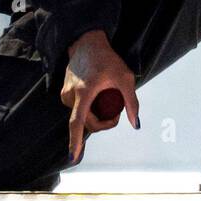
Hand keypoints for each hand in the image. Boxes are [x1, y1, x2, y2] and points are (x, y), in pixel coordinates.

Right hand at [60, 30, 139, 163]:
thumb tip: (135, 124)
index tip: (73, 157)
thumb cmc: (107, 59)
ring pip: (82, 116)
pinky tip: (98, 97)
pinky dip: (89, 109)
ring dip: (96, 116)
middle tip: (117, 114)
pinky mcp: (65, 93)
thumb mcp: (125, 77)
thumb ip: (131, 101)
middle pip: (86, 122)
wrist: (86, 43)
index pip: (77, 123)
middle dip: (103, 123)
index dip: (75, 142)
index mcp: (84, 92)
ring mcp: (65, 94)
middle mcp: (70, 95)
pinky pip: (78, 109)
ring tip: (108, 100)